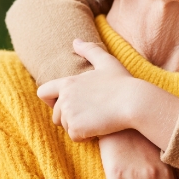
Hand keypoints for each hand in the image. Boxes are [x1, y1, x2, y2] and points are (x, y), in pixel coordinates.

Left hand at [37, 40, 178, 147]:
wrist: (135, 102)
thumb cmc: (123, 83)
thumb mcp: (107, 62)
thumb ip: (89, 51)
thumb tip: (75, 41)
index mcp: (68, 82)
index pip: (44, 92)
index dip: (52, 100)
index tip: (67, 104)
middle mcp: (65, 97)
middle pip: (56, 115)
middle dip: (70, 118)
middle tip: (91, 115)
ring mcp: (69, 113)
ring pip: (66, 127)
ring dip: (79, 127)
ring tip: (98, 120)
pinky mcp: (76, 128)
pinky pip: (75, 137)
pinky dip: (86, 137)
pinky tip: (99, 129)